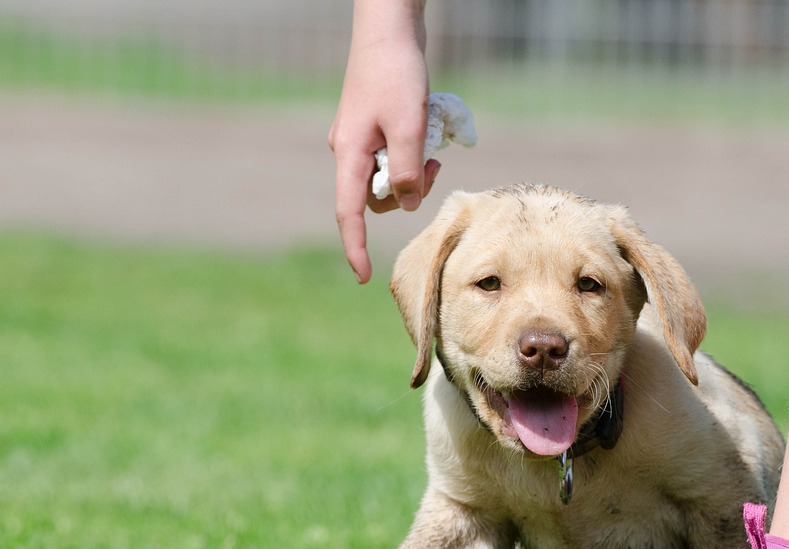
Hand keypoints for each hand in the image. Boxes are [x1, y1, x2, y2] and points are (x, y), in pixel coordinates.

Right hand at [329, 0, 437, 282]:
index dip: (355, 247)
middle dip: (409, 193)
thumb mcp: (409, 126)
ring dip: (416, 173)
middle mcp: (349, 150)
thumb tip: (405, 206)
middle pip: (378, 197)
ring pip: (390, 178)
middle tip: (435, 166)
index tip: (363, 275)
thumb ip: (409, 172)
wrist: (389, 28)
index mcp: (349, 153)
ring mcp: (360, 140)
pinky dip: (414, 156)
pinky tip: (428, 134)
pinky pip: (395, 157)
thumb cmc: (397, 74)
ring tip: (435, 148)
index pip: (349, 213)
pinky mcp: (375, 129)